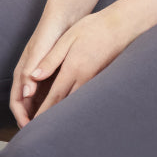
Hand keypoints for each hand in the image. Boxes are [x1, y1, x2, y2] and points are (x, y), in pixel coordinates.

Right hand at [10, 14, 72, 128]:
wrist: (64, 17)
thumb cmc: (49, 33)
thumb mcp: (39, 53)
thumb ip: (31, 72)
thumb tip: (24, 94)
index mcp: (22, 72)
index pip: (16, 102)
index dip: (21, 117)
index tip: (28, 129)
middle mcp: (29, 76)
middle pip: (26, 105)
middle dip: (31, 120)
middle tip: (40, 134)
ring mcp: (41, 76)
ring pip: (38, 101)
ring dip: (41, 113)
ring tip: (51, 127)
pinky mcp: (52, 73)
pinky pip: (50, 94)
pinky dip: (53, 104)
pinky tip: (63, 110)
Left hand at [24, 4, 138, 121]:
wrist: (124, 26)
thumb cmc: (94, 28)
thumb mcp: (68, 39)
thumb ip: (50, 58)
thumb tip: (33, 76)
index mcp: (72, 69)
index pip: (54, 96)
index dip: (43, 112)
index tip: (33, 125)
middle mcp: (84, 78)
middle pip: (64, 104)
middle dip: (51, 117)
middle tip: (40, 129)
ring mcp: (94, 80)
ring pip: (75, 101)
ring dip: (63, 112)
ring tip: (53, 122)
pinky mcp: (101, 78)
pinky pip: (85, 95)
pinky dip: (75, 103)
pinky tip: (70, 105)